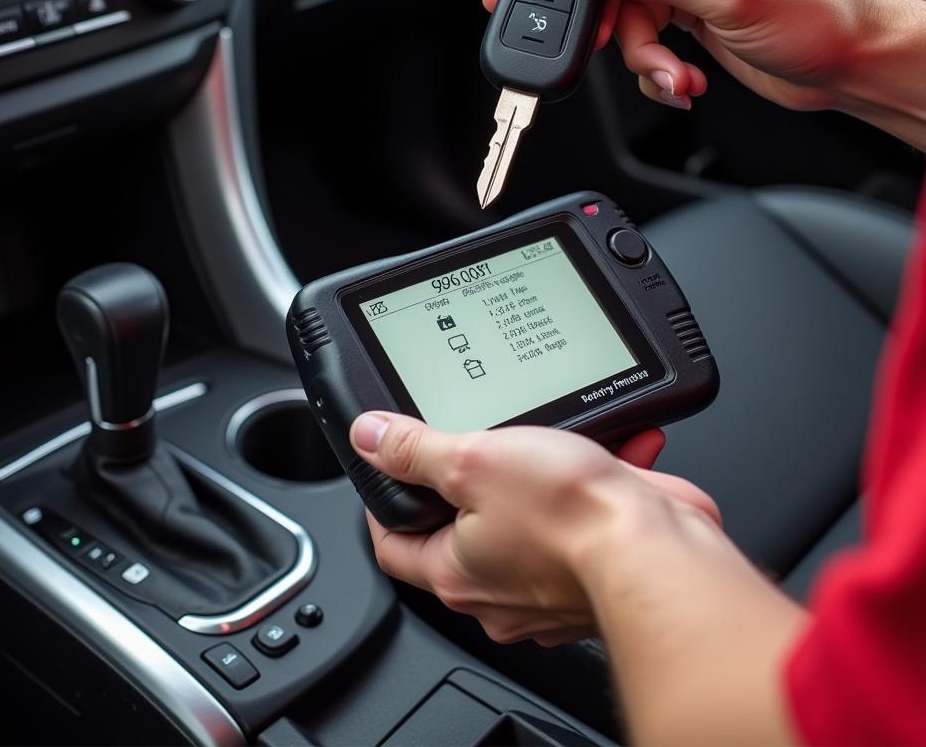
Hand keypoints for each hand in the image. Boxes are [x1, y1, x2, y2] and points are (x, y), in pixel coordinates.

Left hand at [350, 412, 719, 645]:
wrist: (658, 549)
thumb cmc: (573, 518)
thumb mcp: (474, 462)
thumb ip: (416, 451)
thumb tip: (370, 438)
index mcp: (455, 572)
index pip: (392, 544)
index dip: (384, 503)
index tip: (389, 471)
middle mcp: (498, 592)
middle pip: (460, 530)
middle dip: (472, 480)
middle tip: (474, 443)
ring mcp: (547, 587)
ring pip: (524, 518)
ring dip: (539, 472)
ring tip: (549, 437)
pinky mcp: (592, 572)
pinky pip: (579, 520)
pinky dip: (590, 482)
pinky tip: (606, 450)